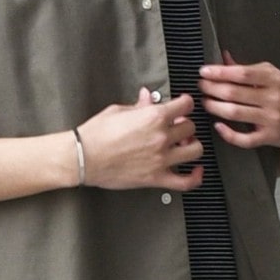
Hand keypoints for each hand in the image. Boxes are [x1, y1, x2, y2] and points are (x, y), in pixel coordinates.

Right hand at [78, 89, 204, 190]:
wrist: (83, 157)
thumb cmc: (96, 134)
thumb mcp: (119, 111)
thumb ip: (139, 106)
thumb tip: (147, 97)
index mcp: (154, 116)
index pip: (185, 105)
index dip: (184, 105)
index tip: (181, 107)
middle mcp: (161, 137)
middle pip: (191, 128)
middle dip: (184, 126)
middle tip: (176, 129)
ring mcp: (161, 159)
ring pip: (195, 151)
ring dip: (192, 147)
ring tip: (183, 146)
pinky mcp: (156, 178)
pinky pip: (185, 182)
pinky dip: (195, 177)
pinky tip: (197, 171)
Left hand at [198, 50, 279, 150]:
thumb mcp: (272, 76)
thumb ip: (248, 69)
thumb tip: (224, 57)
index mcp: (273, 78)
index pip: (242, 73)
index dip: (220, 72)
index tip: (204, 71)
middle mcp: (273, 97)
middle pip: (234, 93)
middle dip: (212, 89)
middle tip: (200, 87)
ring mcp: (271, 119)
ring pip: (235, 113)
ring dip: (215, 107)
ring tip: (205, 102)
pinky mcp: (269, 137)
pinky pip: (244, 138)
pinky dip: (228, 133)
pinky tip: (217, 126)